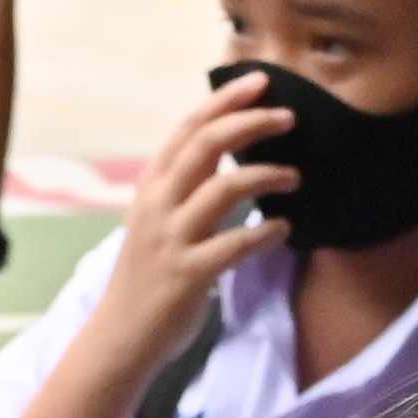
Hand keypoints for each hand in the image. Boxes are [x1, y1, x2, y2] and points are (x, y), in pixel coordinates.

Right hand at [98, 78, 298, 357]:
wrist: (121, 336)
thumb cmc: (148, 276)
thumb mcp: (157, 221)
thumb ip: (183, 186)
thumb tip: (225, 150)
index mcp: (151, 188)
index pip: (187, 129)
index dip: (223, 101)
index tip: (258, 80)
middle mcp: (157, 206)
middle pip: (205, 145)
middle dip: (250, 123)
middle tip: (289, 116)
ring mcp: (171, 240)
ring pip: (223, 188)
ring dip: (266, 175)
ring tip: (295, 176)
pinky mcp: (188, 275)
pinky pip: (235, 244)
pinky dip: (266, 233)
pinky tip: (285, 229)